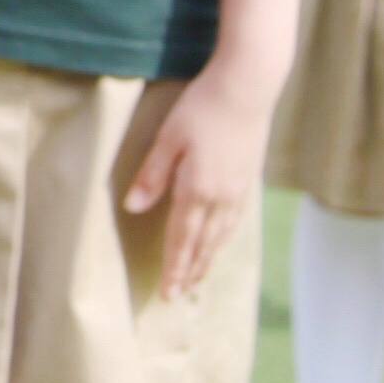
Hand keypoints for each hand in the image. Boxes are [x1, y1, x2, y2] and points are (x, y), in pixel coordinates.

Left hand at [124, 60, 274, 299]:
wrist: (248, 87)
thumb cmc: (202, 107)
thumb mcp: (168, 138)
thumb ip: (152, 175)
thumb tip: (134, 207)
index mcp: (196, 189)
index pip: (181, 239)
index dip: (174, 267)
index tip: (167, 292)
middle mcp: (220, 197)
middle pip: (203, 245)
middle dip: (189, 272)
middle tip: (178, 295)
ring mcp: (238, 189)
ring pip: (221, 236)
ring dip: (208, 259)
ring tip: (197, 277)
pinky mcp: (249, 179)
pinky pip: (235, 221)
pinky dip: (224, 239)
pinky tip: (220, 241)